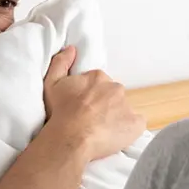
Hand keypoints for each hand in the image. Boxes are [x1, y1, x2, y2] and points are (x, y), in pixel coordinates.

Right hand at [42, 46, 145, 160]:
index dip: (91, 95)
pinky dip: (129, 129)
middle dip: (105, 105)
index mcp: (98, 77)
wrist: (71, 138)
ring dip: (115, 117)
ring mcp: (127, 106)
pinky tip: (115, 136)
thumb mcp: (52, 83)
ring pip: (124, 110)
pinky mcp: (135, 124)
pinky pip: (136, 124)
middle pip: (113, 95)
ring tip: (101, 130)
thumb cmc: (60, 113)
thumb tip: (71, 50)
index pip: (99, 83)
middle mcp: (115, 88)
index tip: (84, 106)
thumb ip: (61, 63)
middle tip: (92, 119)